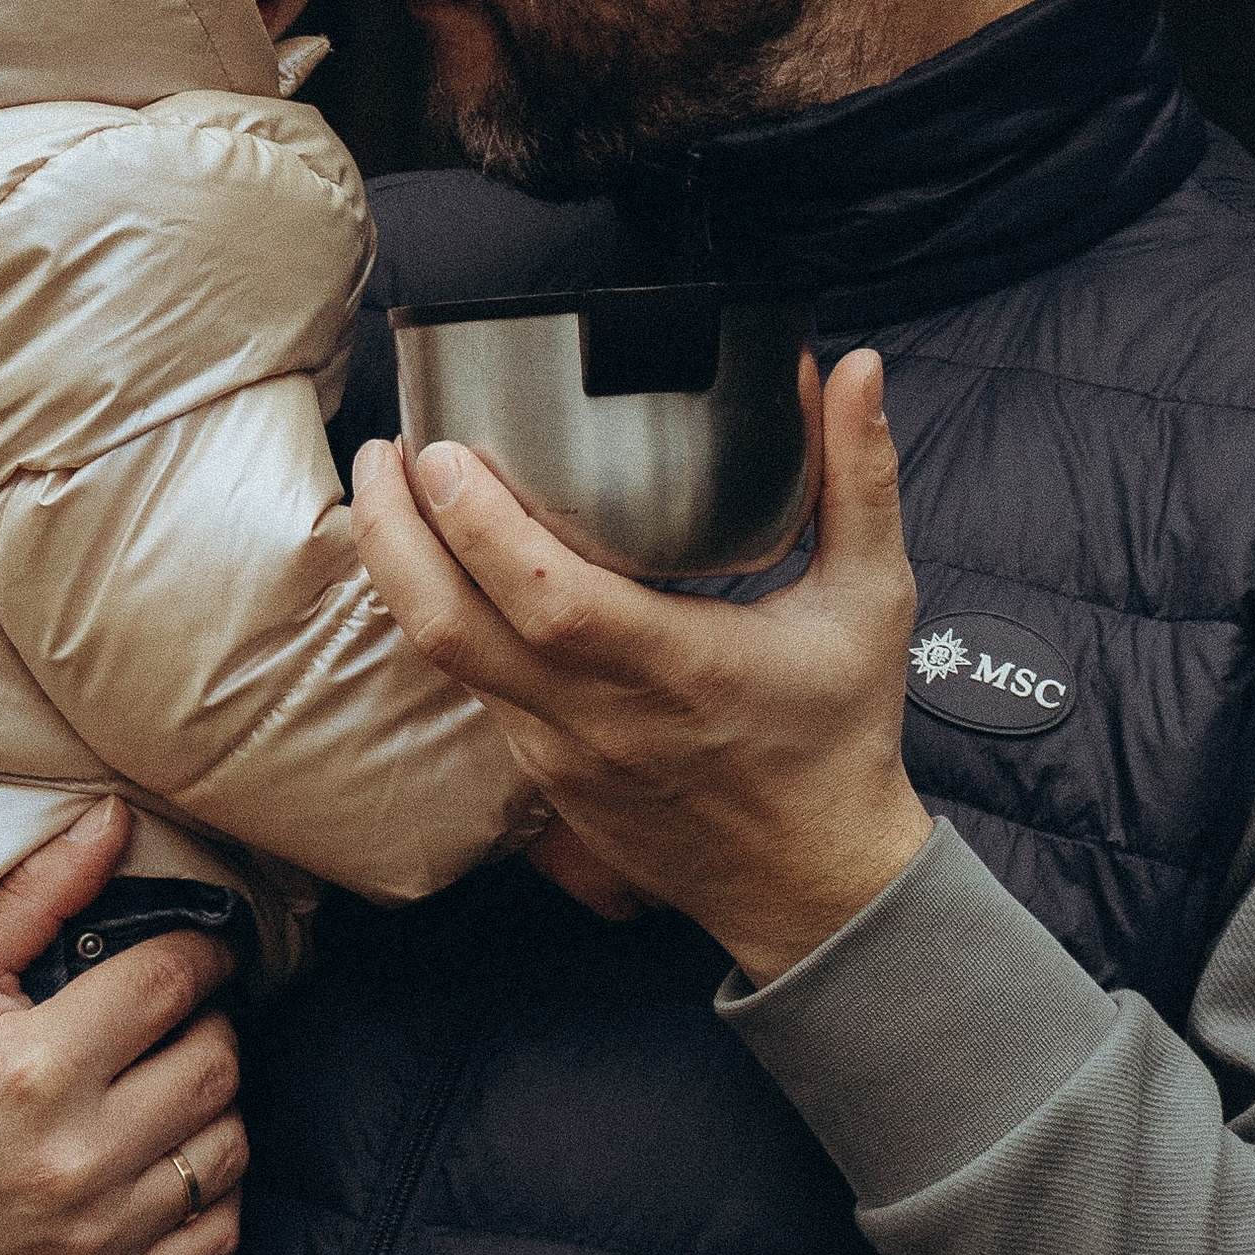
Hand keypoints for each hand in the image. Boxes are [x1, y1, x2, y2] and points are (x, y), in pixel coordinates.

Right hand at [0, 800, 247, 1254]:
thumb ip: (32, 898)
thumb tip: (113, 820)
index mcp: (34, 1065)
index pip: (172, 980)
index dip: (203, 949)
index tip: (201, 945)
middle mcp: (76, 1153)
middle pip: (215, 1061)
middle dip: (210, 1021)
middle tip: (180, 1012)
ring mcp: (95, 1232)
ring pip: (227, 1145)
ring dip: (217, 1102)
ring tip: (173, 1079)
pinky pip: (215, 1233)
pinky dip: (215, 1190)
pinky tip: (176, 1156)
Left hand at [353, 349, 931, 984]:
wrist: (812, 885)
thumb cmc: (840, 739)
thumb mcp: (871, 602)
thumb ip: (860, 477)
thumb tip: (854, 369)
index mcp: (677, 670)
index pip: (548, 599)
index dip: (479, 526)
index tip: (443, 451)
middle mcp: (600, 718)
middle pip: (454, 628)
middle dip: (395, 533)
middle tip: (383, 450)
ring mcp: (558, 755)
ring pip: (447, 662)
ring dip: (404, 573)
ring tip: (394, 490)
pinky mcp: (542, 776)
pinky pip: (471, 688)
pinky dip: (443, 618)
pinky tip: (441, 564)